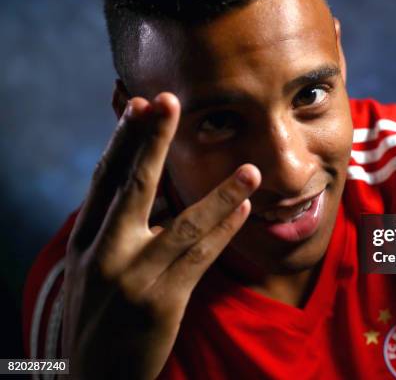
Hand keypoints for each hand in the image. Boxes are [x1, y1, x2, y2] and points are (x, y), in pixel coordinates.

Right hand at [61, 93, 260, 378]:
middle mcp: (105, 253)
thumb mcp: (96, 268)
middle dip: (153, 141)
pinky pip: (200, 258)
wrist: (95, 377)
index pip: (106, 179)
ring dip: (220, 193)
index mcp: (86, 241)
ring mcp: (133, 278)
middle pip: (133, 186)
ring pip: (182, 223)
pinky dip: (224, 231)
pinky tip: (243, 210)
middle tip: (170, 101)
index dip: (124, 140)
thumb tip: (150, 185)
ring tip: (250, 169)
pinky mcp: (161, 302)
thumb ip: (118, 227)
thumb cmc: (101, 315)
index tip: (143, 105)